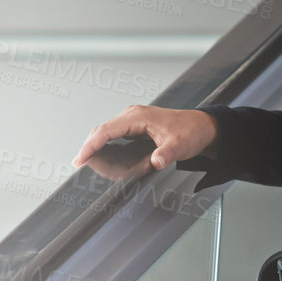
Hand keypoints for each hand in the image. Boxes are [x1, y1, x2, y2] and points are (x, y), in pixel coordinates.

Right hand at [71, 105, 218, 179]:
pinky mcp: (134, 127)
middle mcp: (132, 115)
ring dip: (97, 147)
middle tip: (81, 165)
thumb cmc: (191, 131)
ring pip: (106, 133)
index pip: (106, 130)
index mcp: (139, 116)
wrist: (202, 127)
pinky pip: (114, 135)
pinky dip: (106, 146)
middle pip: (101, 131)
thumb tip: (156, 162)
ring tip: (91, 162)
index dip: (90, 146)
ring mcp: (132, 120)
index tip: (80, 159)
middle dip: (90, 148)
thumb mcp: (180, 145)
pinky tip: (105, 156)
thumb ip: (167, 154)